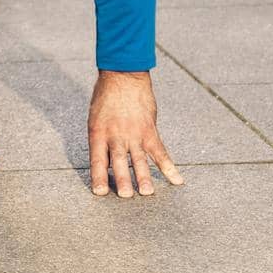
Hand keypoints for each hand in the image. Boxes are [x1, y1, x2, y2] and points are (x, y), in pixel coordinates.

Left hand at [86, 69, 183, 196]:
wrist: (122, 76)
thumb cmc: (105, 97)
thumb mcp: (95, 118)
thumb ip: (102, 140)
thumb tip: (106, 162)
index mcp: (98, 133)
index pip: (97, 160)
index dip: (98, 177)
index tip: (100, 193)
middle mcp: (116, 135)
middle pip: (119, 162)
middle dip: (123, 180)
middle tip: (126, 196)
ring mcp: (134, 134)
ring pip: (140, 159)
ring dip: (144, 177)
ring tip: (146, 193)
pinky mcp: (150, 130)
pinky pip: (160, 152)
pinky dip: (169, 166)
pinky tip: (177, 180)